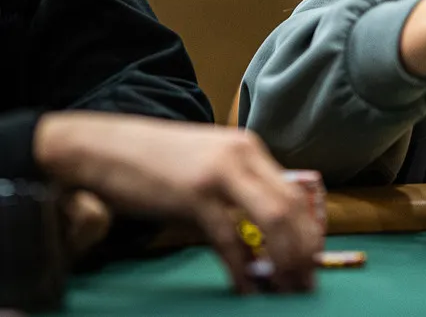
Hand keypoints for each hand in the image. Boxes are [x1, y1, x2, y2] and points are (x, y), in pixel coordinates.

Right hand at [34, 113, 320, 294]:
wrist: (104, 147)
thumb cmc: (155, 161)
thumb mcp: (207, 162)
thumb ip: (237, 183)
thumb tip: (264, 224)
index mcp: (249, 148)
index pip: (294, 191)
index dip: (307, 230)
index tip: (312, 260)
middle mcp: (243, 156)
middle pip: (290, 207)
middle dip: (303, 250)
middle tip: (307, 283)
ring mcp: (219, 174)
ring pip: (271, 219)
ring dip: (284, 260)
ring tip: (287, 289)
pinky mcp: (193, 196)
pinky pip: (229, 238)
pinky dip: (243, 268)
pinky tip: (248, 288)